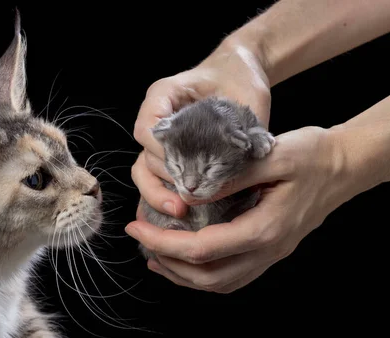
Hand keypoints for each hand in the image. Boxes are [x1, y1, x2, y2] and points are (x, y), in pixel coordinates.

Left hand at [126, 126, 350, 292]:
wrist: (346, 165)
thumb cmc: (314, 154)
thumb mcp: (273, 154)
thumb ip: (232, 175)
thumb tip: (192, 191)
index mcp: (264, 228)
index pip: (202, 249)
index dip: (163, 243)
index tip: (137, 228)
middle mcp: (268, 249)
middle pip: (208, 277)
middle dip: (168, 264)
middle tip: (141, 241)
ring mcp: (271, 253)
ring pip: (220, 283)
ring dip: (184, 275)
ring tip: (156, 256)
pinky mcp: (271, 249)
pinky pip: (233, 275)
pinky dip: (205, 273)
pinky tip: (189, 258)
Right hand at [132, 38, 270, 217]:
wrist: (239, 73)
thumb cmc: (240, 78)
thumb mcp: (245, 98)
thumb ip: (241, 131)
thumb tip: (242, 170)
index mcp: (165, 94)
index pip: (149, 128)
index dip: (162, 153)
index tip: (184, 169)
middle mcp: (156, 115)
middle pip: (145, 154)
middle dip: (163, 181)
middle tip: (184, 202)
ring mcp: (160, 136)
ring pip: (144, 169)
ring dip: (158, 193)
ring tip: (179, 211)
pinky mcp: (169, 152)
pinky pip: (154, 175)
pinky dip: (161, 194)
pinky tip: (175, 212)